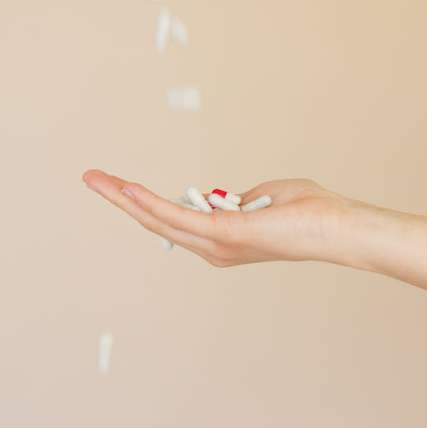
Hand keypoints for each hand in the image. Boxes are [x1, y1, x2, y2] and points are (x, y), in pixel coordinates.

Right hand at [82, 169, 356, 266]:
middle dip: (119, 200)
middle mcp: (213, 249)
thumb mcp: (263, 199)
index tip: (117, 185)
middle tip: (90, 178)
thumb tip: (222, 196)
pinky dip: (151, 202)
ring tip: (97, 180)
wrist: (336, 226)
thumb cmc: (308, 212)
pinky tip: (128, 189)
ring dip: (124, 198)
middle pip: (155, 223)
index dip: (141, 204)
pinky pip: (179, 216)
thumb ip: (237, 199)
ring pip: (159, 220)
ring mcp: (217, 243)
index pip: (172, 222)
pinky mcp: (225, 232)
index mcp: (221, 241)